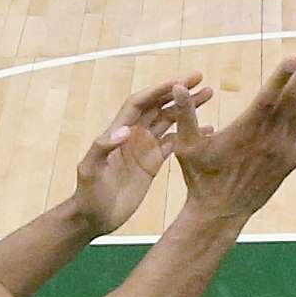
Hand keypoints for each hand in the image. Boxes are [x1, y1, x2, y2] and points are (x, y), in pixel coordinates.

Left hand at [65, 76, 201, 234]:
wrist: (94, 217)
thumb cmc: (88, 194)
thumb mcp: (90, 170)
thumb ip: (103, 148)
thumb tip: (125, 131)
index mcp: (118, 131)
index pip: (140, 103)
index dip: (158, 90)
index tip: (179, 81)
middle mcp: (133, 135)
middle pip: (158, 106)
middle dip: (177, 91)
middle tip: (199, 79)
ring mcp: (144, 148)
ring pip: (168, 121)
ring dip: (186, 107)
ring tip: (207, 95)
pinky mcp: (152, 164)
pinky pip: (173, 143)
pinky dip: (189, 134)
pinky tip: (206, 129)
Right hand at [172, 43, 295, 216]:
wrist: (220, 211)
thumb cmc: (200, 177)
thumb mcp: (186, 146)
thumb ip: (186, 115)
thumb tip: (177, 85)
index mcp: (247, 130)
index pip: (268, 99)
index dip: (281, 78)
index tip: (294, 57)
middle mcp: (272, 137)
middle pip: (293, 97)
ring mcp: (286, 148)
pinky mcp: (294, 158)